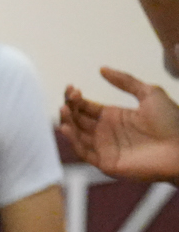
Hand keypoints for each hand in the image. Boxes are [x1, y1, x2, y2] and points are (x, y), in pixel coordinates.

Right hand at [58, 71, 178, 182]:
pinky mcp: (106, 162)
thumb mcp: (150, 93)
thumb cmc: (173, 122)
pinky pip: (83, 152)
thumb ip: (125, 81)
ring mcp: (105, 147)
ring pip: (76, 135)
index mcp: (114, 116)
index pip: (86, 107)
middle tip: (69, 98)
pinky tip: (68, 127)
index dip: (76, 98)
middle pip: (77, 120)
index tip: (72, 88)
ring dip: (67, 122)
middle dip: (69, 108)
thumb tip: (102, 69)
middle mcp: (106, 132)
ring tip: (63, 109)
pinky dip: (72, 141)